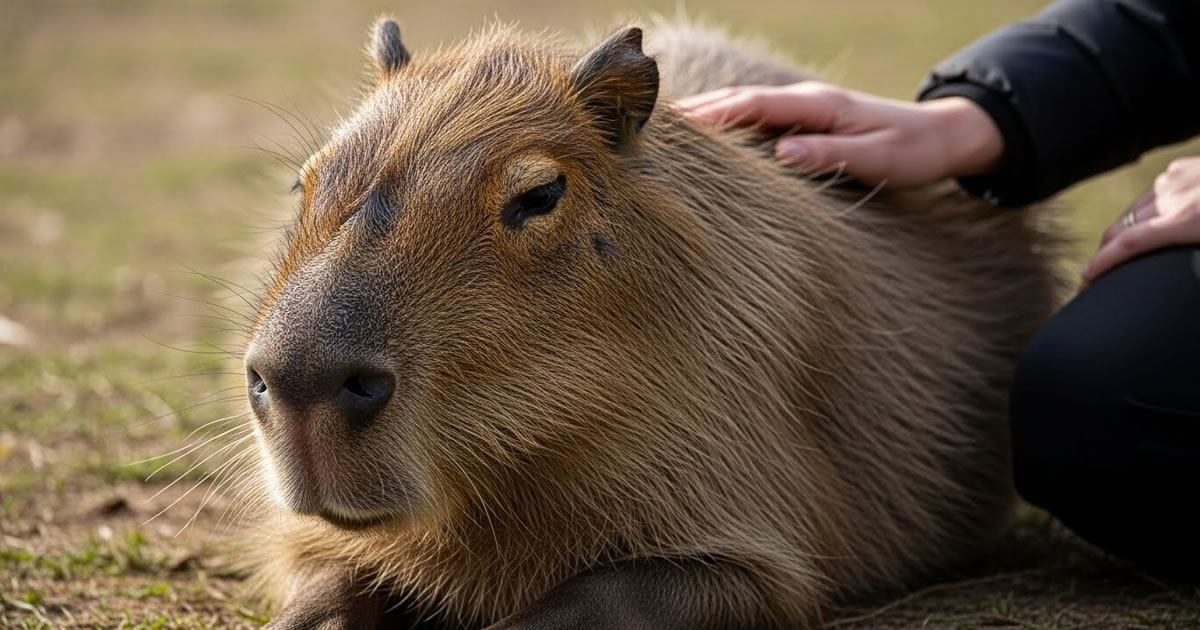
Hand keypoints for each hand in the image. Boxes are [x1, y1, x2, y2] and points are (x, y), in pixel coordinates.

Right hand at [677, 82, 1003, 186]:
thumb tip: (782, 154)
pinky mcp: (805, 121)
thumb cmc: (911, 151)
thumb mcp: (876, 158)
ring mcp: (804, 109)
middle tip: (648, 124)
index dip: (712, 115)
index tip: (674, 125)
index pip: (753, 106)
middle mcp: (805, 101)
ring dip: (707, 116)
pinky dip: (727, 123)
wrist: (942, 136)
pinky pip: (756, 119)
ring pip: (744, 107)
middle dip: (695, 111)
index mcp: (818, 106)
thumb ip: (829, 154)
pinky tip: (708, 138)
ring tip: (665, 132)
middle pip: (738, 100)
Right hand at [1082, 157, 1199, 286]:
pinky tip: (1155, 218)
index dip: (1102, 263)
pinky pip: (1153, 192)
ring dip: (1123, 230)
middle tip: (1098, 274)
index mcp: (1186, 219)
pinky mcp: (1179, 167)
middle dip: (1104, 251)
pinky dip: (1147, 209)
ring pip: (1133, 210)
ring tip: (1122, 249)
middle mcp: (1171, 197)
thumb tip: (1184, 278)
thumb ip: (1190, 253)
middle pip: (1121, 227)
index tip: (1085, 279)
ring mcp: (1172, 179)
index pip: (1129, 244)